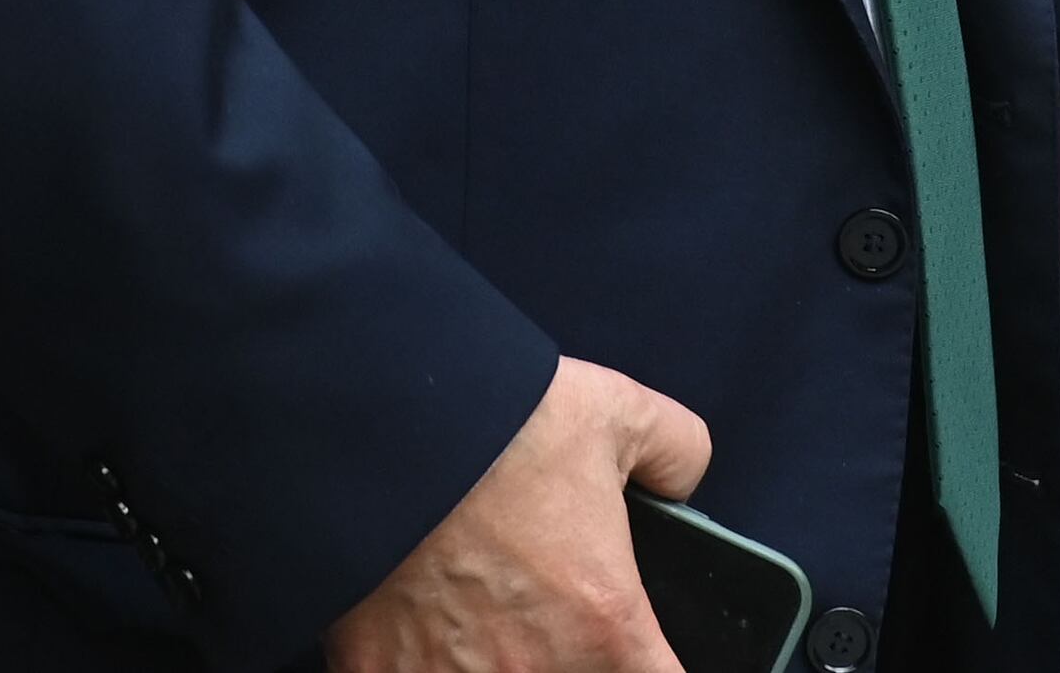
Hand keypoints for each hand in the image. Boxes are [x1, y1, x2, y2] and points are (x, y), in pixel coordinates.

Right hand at [326, 357, 709, 672]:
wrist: (378, 418)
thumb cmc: (498, 422)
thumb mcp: (618, 412)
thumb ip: (676, 453)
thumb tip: (681, 482)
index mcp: (606, 623)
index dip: (648, 662)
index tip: (628, 643)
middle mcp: (538, 671)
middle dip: (563, 653)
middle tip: (537, 609)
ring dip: (492, 658)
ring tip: (475, 615)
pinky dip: (421, 660)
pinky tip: (418, 629)